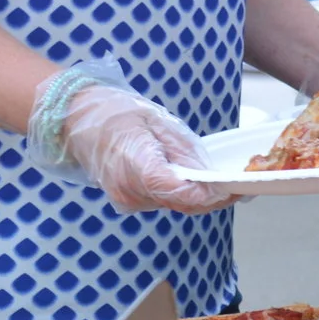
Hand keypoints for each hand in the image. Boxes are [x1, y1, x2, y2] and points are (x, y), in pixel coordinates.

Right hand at [59, 82, 231, 213]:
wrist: (77, 121)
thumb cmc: (115, 114)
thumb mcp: (158, 121)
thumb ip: (185, 151)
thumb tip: (209, 175)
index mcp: (136, 162)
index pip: (177, 191)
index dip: (208, 194)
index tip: (233, 189)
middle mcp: (129, 189)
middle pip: (181, 203)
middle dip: (212, 198)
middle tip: (241, 187)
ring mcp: (126, 199)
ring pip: (174, 206)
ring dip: (198, 198)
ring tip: (222, 183)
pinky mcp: (127, 202)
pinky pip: (163, 202)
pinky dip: (181, 196)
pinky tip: (195, 183)